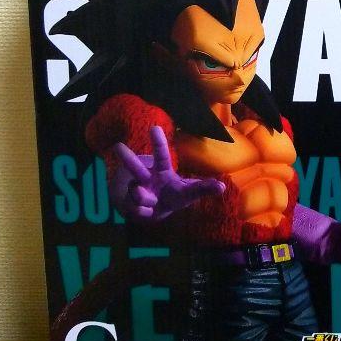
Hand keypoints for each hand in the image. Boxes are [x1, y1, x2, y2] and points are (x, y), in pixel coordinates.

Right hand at [109, 125, 224, 221]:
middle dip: (127, 158)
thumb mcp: (189, 192)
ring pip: (136, 191)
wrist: (155, 212)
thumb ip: (204, 188)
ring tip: (153, 201)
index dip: (158, 142)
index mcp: (162, 171)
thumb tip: (222, 187)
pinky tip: (148, 211)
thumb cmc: (174, 196)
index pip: (161, 155)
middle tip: (118, 146)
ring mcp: (136, 190)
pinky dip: (145, 213)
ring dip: (145, 198)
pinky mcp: (128, 205)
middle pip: (136, 167)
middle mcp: (147, 177)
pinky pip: (137, 209)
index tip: (154, 127)